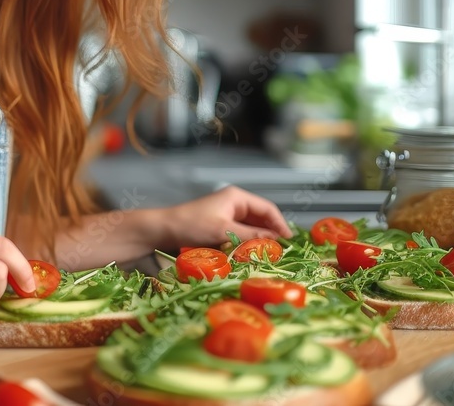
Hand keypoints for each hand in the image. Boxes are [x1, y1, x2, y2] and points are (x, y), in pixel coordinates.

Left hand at [164, 186, 292, 248]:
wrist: (163, 230)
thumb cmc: (191, 225)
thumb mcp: (223, 231)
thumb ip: (251, 236)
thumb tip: (276, 242)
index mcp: (237, 197)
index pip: (268, 209)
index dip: (280, 225)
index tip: (290, 242)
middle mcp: (234, 203)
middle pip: (261, 219)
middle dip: (271, 235)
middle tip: (282, 253)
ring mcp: (226, 215)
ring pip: (251, 229)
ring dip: (259, 241)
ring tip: (270, 256)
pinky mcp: (220, 226)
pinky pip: (240, 235)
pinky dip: (247, 244)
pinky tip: (251, 256)